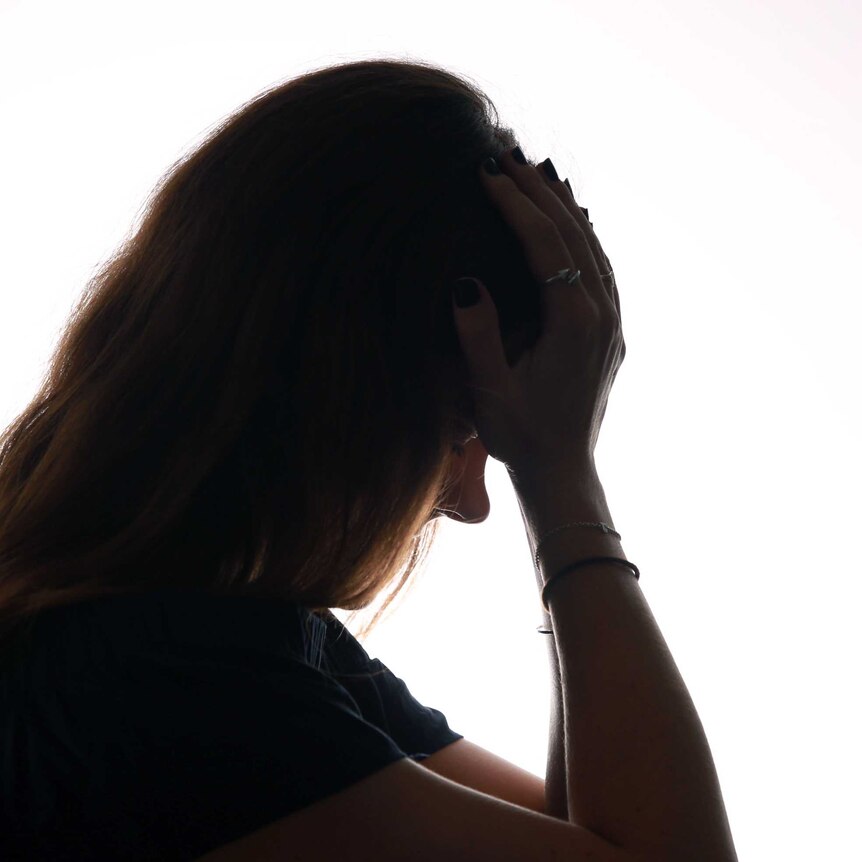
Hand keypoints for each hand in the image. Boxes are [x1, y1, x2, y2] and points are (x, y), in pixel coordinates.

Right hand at [451, 149, 625, 476]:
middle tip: (507, 155)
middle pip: (573, 235)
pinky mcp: (611, 332)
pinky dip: (582, 236)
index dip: (515, 205)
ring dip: (563, 208)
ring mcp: (612, 322)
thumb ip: (478, 335)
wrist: (562, 470)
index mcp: (574, 325)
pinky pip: (600, 268)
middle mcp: (602, 315)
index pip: (545, 245)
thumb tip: (466, 282)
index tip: (488, 173)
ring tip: (536, 173)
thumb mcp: (488, 390)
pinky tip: (570, 220)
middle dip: (539, 192)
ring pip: (592, 247)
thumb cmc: (520, 435)